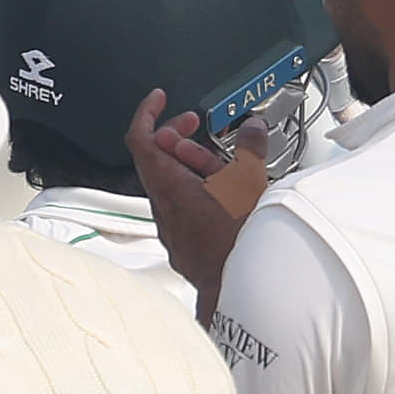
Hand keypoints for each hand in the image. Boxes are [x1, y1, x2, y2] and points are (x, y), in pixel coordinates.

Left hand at [127, 87, 248, 322]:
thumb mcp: (251, 184)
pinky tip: (220, 197)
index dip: (147, 113)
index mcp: (171, 186)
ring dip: (188, 168)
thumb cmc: (240, 244)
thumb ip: (250, 149)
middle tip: (195, 127)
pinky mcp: (181, 247)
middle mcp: (163, 207)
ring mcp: (171, 230)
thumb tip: (252, 129)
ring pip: (170, 186)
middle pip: (156, 160)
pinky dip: (193, 194)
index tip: (159, 99)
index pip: (141, 139)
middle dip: (176, 137)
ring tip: (218, 164)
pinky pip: (180, 210)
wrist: (239, 293)